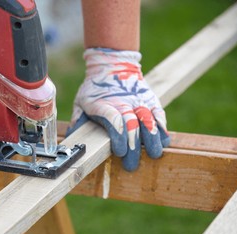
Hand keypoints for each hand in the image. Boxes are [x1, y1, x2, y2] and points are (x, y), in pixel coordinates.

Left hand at [68, 48, 169, 170]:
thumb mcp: (81, 101)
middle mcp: (123, 103)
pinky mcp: (150, 100)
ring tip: (153, 154)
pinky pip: (159, 114)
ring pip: (149, 119)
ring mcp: (138, 101)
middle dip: (133, 147)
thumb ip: (78, 119)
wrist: (112, 65)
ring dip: (152, 139)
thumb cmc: (95, 89)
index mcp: (103, 104)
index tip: (120, 151)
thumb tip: (73, 137)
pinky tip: (163, 141)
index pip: (113, 119)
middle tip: (131, 164)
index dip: (118, 136)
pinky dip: (162, 128)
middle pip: (132, 124)